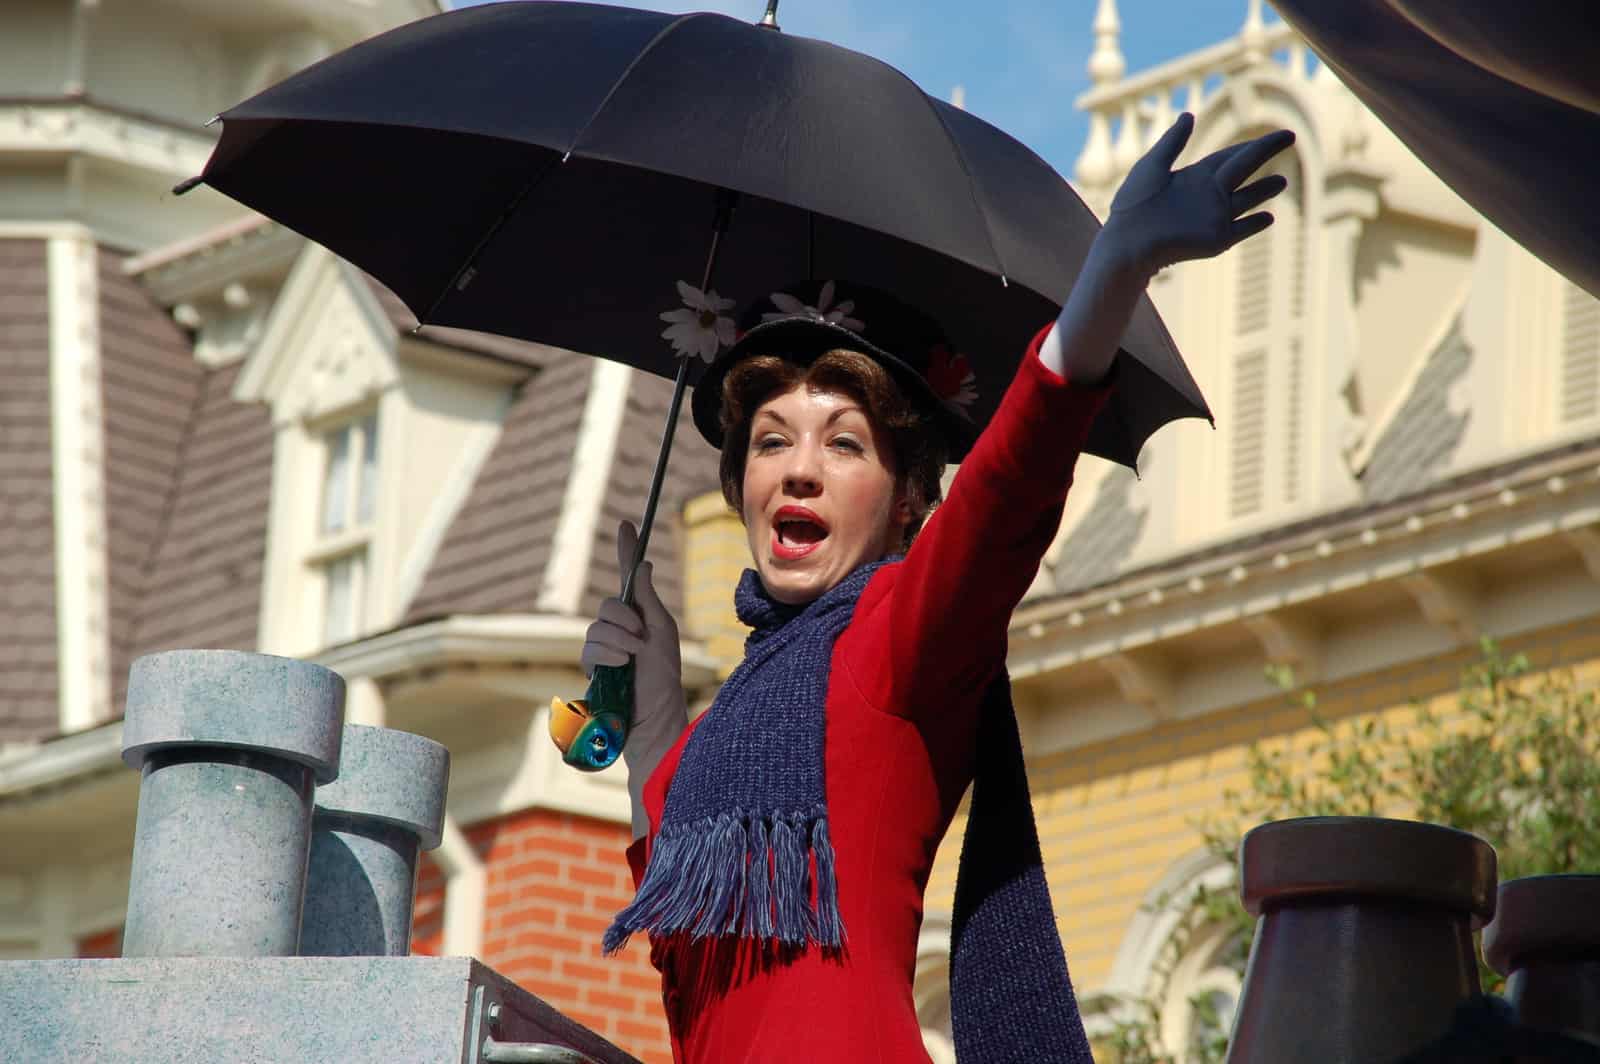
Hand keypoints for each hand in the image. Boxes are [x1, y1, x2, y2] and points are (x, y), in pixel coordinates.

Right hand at [580, 521, 686, 741]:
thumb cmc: (663, 677)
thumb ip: (648, 601)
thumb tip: (643, 564)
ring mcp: (604, 646)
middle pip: (609, 604)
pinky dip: (609, 654)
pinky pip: (592, 648)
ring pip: (598, 627)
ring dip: (620, 641)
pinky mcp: (593, 666)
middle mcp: (619, 627)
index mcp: (640, 615)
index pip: (628, 577)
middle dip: (625, 619)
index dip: (626, 549)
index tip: (627, 523)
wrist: (655, 715)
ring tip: (634, 658)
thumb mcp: (662, 634)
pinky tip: (621, 667)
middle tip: (641, 639)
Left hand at [1103, 112, 1294, 277]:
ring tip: (1283, 181)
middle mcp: (1208, 195)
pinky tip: (1269, 217)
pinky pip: (1241, 228)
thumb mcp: (1152, 165)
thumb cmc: (1132, 205)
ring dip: (1265, 190)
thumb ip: (1173, 141)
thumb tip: (1189, 115)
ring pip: (1247, 199)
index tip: (1273, 133)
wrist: (1127, 241)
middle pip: (1244, 169)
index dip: (1250, 144)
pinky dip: (1255, 223)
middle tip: (1290, 136)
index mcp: (1195, 177)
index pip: (1229, 157)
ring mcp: (1214, 217)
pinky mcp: (1216, 239)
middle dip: (1266, 153)